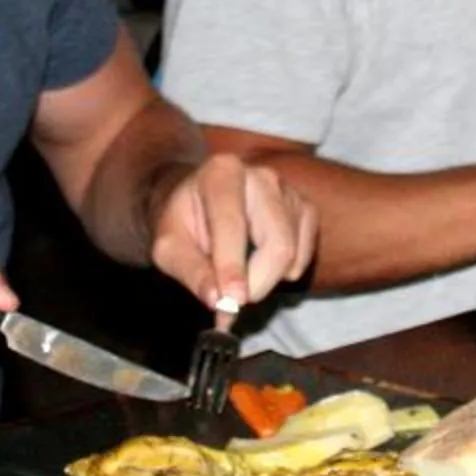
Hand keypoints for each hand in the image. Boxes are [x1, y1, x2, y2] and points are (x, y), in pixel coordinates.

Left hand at [146, 152, 316, 314]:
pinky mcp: (306, 209)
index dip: (232, 266)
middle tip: (233, 302)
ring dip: (266, 279)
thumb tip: (217, 300)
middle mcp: (262, 176)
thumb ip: (190, 271)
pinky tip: (260, 263)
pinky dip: (284, 272)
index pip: (232, 224)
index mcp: (221, 173)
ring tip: (239, 274)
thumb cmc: (183, 225)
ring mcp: (288, 191)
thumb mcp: (169, 248)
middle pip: (277, 243)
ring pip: (293, 253)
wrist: (201, 206)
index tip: (231, 301)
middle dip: (258, 283)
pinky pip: (305, 254)